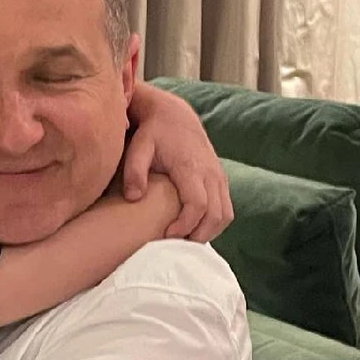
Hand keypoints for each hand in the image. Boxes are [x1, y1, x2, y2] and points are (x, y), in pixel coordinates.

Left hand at [124, 81, 234, 240]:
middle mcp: (210, 173)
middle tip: (173, 245)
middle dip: (197, 235)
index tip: (166, 235)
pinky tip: (193, 229)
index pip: (198, 204)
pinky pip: (226, 209)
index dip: (185, 225)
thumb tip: (134, 197)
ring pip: (225, 215)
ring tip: (183, 240)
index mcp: (191, 167)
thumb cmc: (152, 133)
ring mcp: (219, 176)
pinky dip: (213, 224)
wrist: (174, 115)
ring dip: (207, 232)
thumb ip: (134, 171)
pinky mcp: (221, 179)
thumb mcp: (138, 146)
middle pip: (216, 215)